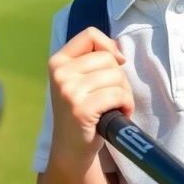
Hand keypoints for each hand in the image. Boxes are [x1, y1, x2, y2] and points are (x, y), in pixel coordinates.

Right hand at [48, 26, 132, 161]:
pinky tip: (119, 115)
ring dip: (125, 94)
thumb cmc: (82, 112)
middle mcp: (60, 72)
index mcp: (57, 61)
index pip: (90, 34)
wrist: (71, 150)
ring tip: (115, 107)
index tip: (116, 64)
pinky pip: (117, 95)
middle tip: (114, 97)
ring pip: (116, 76)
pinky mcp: (81, 108)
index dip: (109, 46)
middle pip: (108, 57)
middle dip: (120, 78)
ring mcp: (68, 90)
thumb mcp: (78, 81)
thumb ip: (93, 61)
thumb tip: (119, 53)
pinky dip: (126, 105)